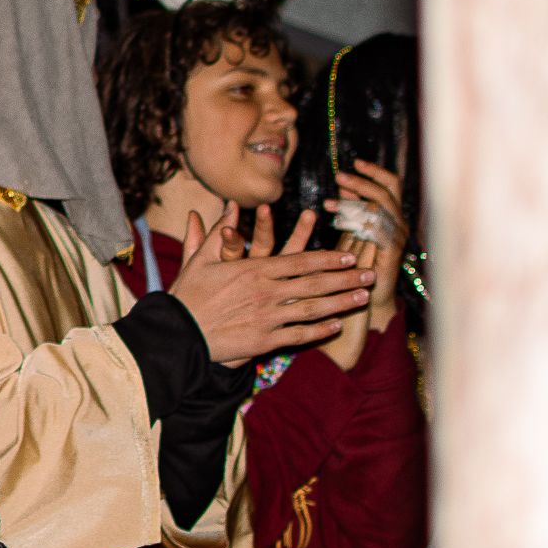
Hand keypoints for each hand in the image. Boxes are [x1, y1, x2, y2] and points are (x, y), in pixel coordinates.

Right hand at [163, 205, 376, 366]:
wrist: (177, 334)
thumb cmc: (187, 295)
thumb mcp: (201, 259)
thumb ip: (219, 233)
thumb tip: (228, 207)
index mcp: (254, 269)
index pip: (301, 261)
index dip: (328, 258)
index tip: (348, 256)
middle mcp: (267, 292)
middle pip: (315, 283)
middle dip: (346, 278)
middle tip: (370, 274)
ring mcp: (268, 317)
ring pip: (314, 309)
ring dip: (342, 302)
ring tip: (363, 297)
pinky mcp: (265, 341)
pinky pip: (300, 335)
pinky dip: (320, 330)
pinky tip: (336, 325)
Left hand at [325, 160, 408, 329]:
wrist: (368, 298)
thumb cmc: (356, 265)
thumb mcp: (351, 230)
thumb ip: (350, 207)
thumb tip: (342, 183)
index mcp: (391, 215)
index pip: (391, 184)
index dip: (375, 171)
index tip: (355, 163)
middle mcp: (398, 223)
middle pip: (387, 190)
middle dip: (363, 180)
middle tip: (339, 176)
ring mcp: (396, 237)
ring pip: (381, 206)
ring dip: (355, 198)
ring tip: (331, 199)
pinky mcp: (391, 252)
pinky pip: (379, 229)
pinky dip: (360, 220)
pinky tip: (340, 219)